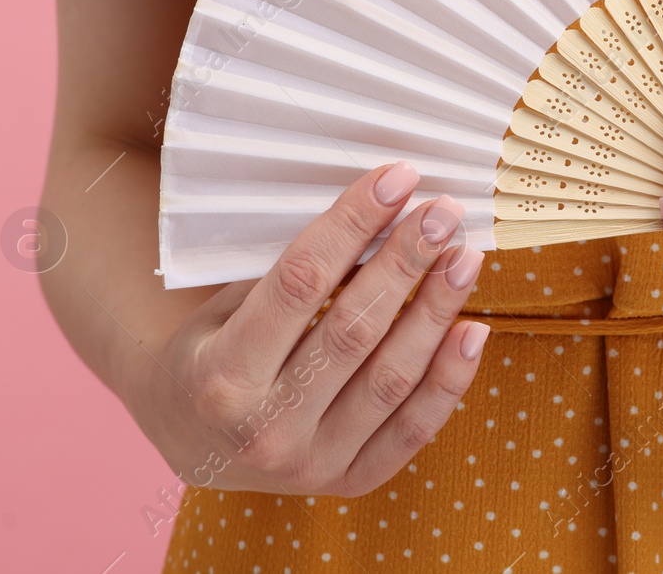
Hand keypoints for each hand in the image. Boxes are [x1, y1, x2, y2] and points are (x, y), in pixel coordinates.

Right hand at [124, 162, 488, 493]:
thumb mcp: (224, 306)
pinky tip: (473, 328)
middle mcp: (265, 428)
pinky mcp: (348, 483)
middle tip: (443, 211)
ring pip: (392, 378)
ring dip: (437, 311)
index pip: (300, 282)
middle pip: (354, 329)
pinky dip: (450, 379)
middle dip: (406, 260)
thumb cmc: (210, 352)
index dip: (353, 224)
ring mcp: (309, 464)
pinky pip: (413, 430)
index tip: (396, 179)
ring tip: (465, 257)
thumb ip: (293, 273)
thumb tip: (383, 213)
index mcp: (220, 376)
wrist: (188, 441)